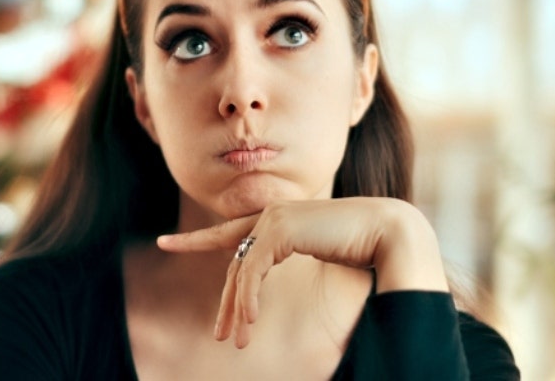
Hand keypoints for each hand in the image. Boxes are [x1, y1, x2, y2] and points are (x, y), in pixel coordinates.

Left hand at [155, 197, 447, 348]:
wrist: (388, 231)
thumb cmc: (362, 246)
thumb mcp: (320, 254)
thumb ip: (294, 257)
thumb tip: (277, 282)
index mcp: (278, 219)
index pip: (230, 234)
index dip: (197, 240)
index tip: (166, 242)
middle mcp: (270, 215)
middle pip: (236, 264)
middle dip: (227, 303)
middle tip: (220, 334)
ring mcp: (272, 218)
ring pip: (242, 270)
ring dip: (239, 309)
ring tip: (237, 340)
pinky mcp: (278, 228)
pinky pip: (253, 270)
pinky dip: (249, 298)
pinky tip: (249, 320)